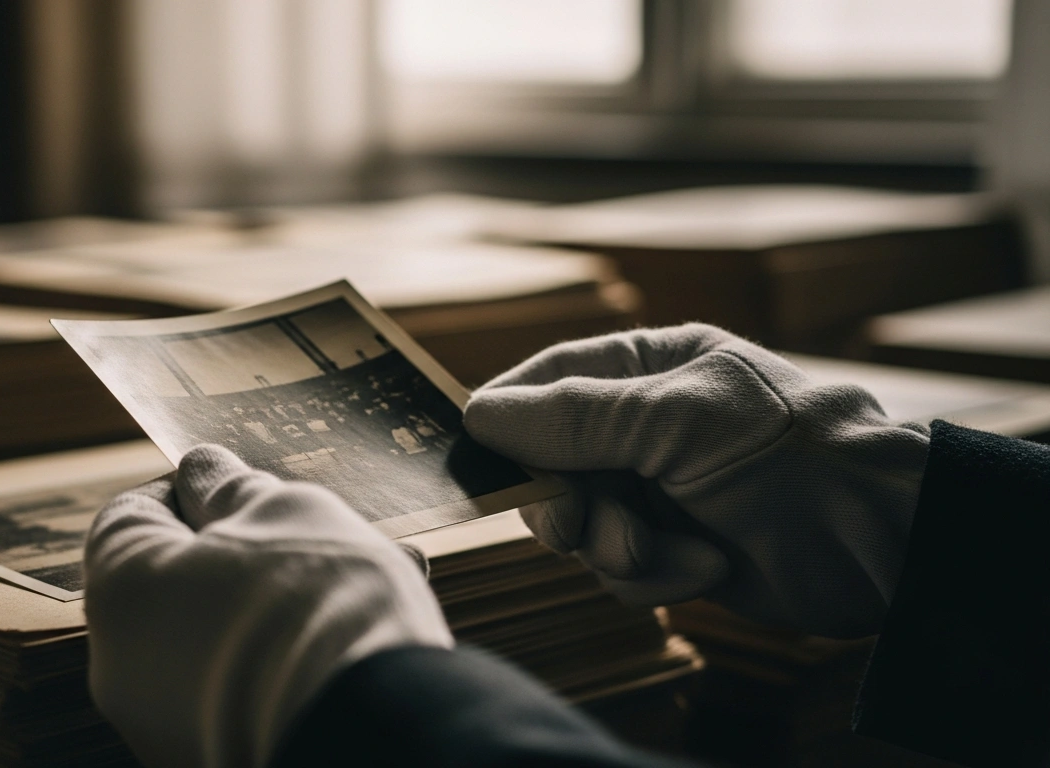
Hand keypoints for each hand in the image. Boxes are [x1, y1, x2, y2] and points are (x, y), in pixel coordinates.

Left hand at [84, 444, 451, 767]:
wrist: (367, 726)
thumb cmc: (316, 604)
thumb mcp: (282, 510)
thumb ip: (233, 488)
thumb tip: (204, 471)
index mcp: (121, 592)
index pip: (132, 515)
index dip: (190, 489)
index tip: (240, 482)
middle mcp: (126, 670)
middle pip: (184, 583)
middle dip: (254, 551)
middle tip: (317, 530)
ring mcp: (168, 725)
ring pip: (226, 639)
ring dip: (287, 605)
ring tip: (372, 577)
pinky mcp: (219, 758)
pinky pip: (250, 690)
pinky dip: (292, 660)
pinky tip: (362, 635)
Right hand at [464, 324, 929, 637]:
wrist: (885, 543)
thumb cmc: (789, 454)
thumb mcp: (676, 421)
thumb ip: (575, 417)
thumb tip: (478, 415)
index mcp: (648, 366)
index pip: (548, 380)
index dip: (510, 419)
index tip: (481, 459)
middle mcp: (645, 425)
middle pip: (551, 463)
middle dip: (568, 503)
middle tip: (579, 526)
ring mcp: (659, 488)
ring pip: (582, 524)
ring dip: (617, 546)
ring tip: (665, 548)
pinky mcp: (676, 547)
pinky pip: (621, 568)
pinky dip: (656, 575)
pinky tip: (707, 567)